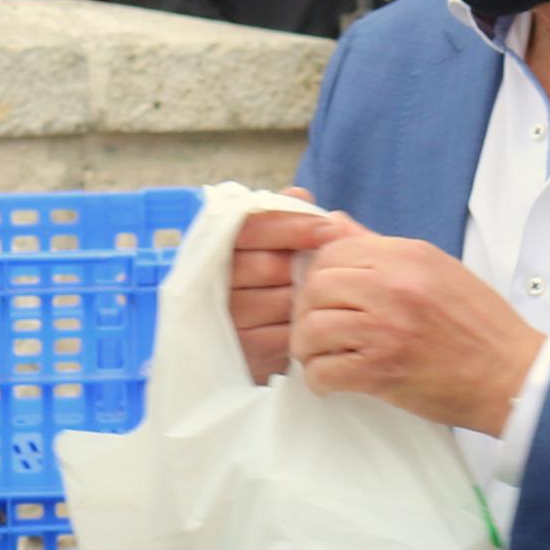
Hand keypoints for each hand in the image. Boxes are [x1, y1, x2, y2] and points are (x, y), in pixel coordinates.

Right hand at [229, 196, 349, 382]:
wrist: (251, 334)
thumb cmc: (267, 276)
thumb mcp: (270, 240)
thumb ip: (281, 214)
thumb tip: (300, 197)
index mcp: (215, 248)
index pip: (249, 229)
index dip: (291, 226)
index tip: (328, 228)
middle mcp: (213, 284)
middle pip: (269, 266)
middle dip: (306, 263)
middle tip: (336, 262)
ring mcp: (229, 321)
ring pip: (284, 301)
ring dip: (310, 294)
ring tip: (329, 289)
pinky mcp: (247, 352)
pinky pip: (289, 334)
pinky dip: (309, 323)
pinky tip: (319, 316)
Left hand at [294, 231, 548, 435]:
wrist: (511, 374)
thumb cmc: (479, 325)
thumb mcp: (437, 269)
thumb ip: (380, 247)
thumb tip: (334, 222)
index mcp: (407, 256)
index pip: (333, 249)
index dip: (319, 273)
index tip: (324, 295)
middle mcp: (393, 287)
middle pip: (316, 286)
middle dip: (306, 309)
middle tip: (315, 328)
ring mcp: (386, 329)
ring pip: (311, 329)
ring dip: (308, 347)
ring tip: (320, 357)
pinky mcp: (382, 371)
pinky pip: (324, 371)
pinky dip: (320, 379)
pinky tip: (331, 381)